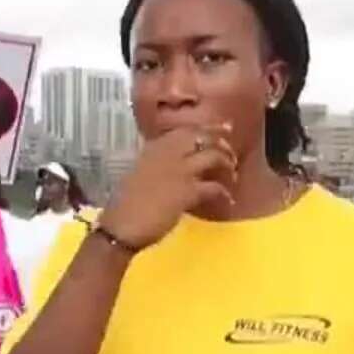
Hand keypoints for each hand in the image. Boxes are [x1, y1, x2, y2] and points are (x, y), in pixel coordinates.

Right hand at [97, 123, 237, 249]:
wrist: (121, 225)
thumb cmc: (125, 205)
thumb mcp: (139, 174)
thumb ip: (156, 165)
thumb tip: (171, 166)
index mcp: (154, 148)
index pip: (185, 130)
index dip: (207, 128)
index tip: (222, 128)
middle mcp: (167, 153)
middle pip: (203, 137)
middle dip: (221, 141)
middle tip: (232, 152)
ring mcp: (179, 171)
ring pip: (213, 156)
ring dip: (227, 164)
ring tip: (233, 175)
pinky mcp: (187, 191)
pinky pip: (215, 187)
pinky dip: (224, 194)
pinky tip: (228, 201)